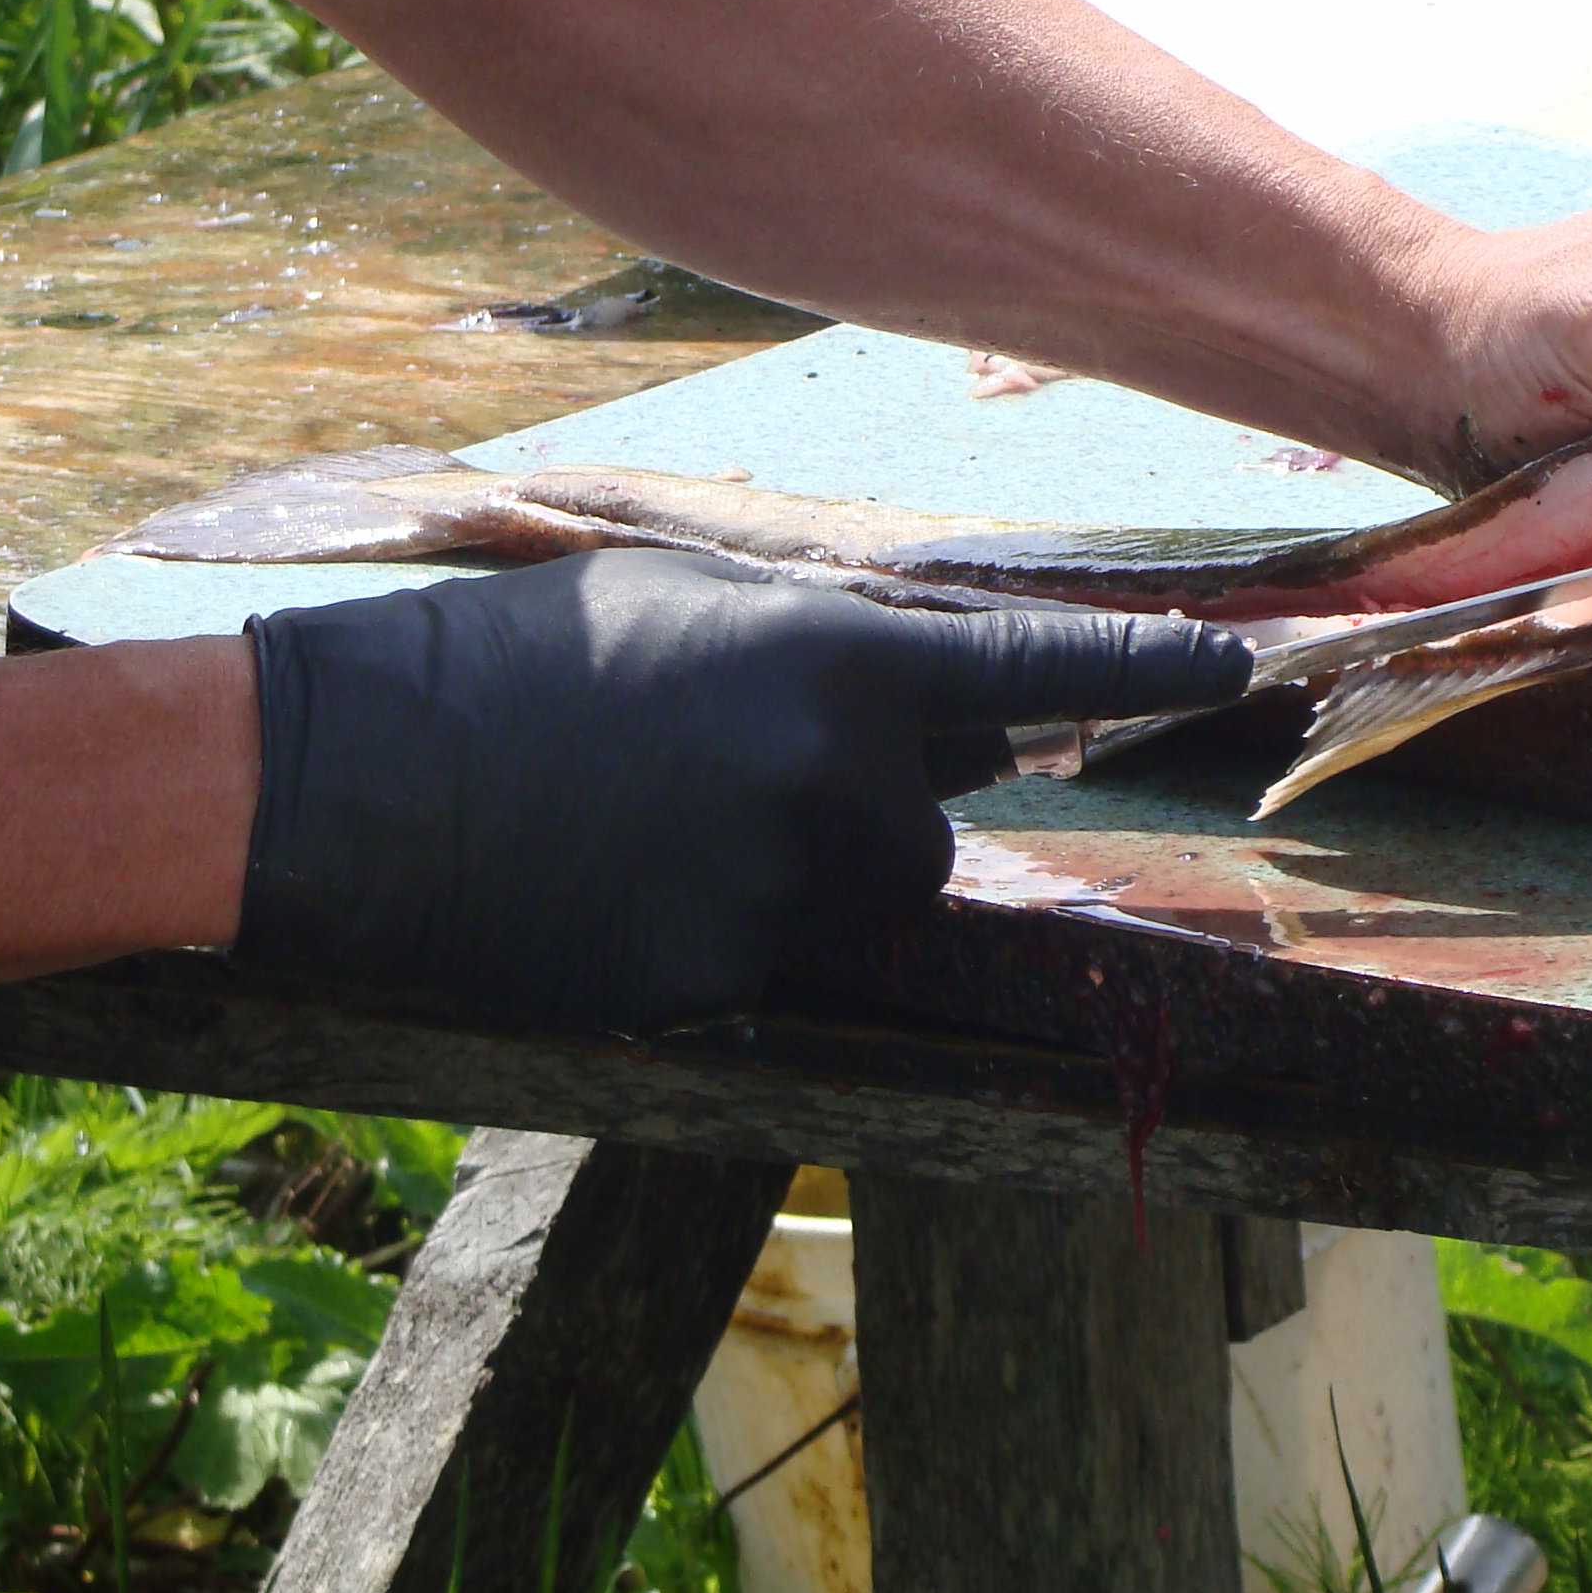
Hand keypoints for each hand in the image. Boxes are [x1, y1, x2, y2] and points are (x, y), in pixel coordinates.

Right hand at [234, 551, 1251, 1031]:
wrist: (349, 780)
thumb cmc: (512, 662)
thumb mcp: (686, 608)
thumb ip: (831, 654)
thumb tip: (943, 702)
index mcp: (834, 663)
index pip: (1040, 675)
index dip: (1151, 672)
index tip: (1241, 668)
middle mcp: (835, 783)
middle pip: (940, 819)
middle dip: (874, 799)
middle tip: (735, 764)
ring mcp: (781, 895)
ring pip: (863, 900)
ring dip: (803, 872)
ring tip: (660, 821)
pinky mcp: (721, 984)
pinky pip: (778, 962)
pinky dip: (726, 930)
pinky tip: (622, 881)